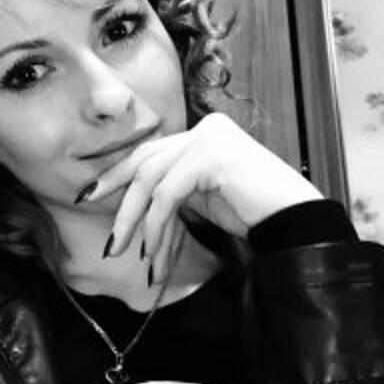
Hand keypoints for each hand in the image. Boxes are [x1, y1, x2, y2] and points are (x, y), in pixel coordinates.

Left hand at [86, 112, 322, 281]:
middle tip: (108, 238)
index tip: (90, 195)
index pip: (148, 152)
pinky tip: (153, 251)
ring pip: (151, 180)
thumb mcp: (201, 197)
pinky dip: (155, 225)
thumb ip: (172, 189)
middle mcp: (203, 129)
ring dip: (136, 223)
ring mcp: (208, 138)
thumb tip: (130, 204)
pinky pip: (168, 194)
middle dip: (117, 200)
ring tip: (129, 254)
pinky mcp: (212, 155)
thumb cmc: (251, 212)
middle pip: (144, 163)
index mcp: (200, 135)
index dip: (115, 174)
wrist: (294, 220)